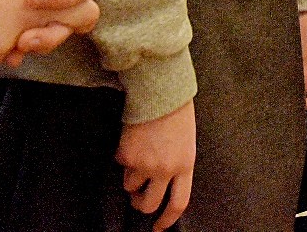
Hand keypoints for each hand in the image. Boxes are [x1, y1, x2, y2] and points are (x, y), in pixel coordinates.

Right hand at [118, 101, 195, 231]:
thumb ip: (177, 164)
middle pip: (148, 203)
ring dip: (131, 178)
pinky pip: (120, 166)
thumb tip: (164, 184)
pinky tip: (132, 140)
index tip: (158, 227)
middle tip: (137, 198)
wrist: (160, 88)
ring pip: (130, 186)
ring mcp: (144, 163)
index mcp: (185, 165)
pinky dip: (123, 158)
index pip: (178, 203)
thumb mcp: (186, 141)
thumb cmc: (176, 110)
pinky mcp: (125, 155)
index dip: (166, 219)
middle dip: (140, 204)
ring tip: (137, 156)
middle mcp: (165, 169)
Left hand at [299, 10, 306, 108]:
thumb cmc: (304, 23)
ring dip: (305, 84)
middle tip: (292, 96)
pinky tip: (293, 71)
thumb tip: (296, 93)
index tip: (297, 105)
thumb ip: (299, 74)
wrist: (306, 2)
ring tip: (290, 84)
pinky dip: (304, 74)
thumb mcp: (299, 52)